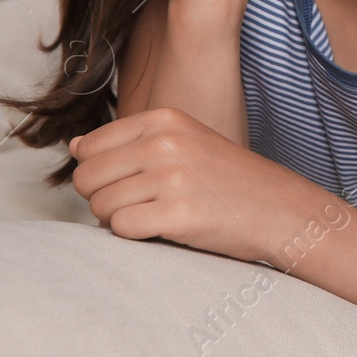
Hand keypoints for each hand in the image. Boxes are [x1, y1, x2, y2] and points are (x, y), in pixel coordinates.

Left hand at [70, 107, 346, 268]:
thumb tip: (75, 145)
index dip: (100, 173)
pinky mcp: (177, 214)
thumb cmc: (230, 179)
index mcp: (164, 119)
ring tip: (158, 215)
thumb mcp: (184, 141)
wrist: (281, 208)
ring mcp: (171, 178)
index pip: (88, 148)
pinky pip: (121, 229)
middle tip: (142, 204)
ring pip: (100, 207)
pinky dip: (136, 236)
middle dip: (104, 198)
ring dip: (120, 220)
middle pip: (86, 178)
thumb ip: (129, 141)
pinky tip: (165, 229)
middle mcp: (164, 143)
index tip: (131, 182)